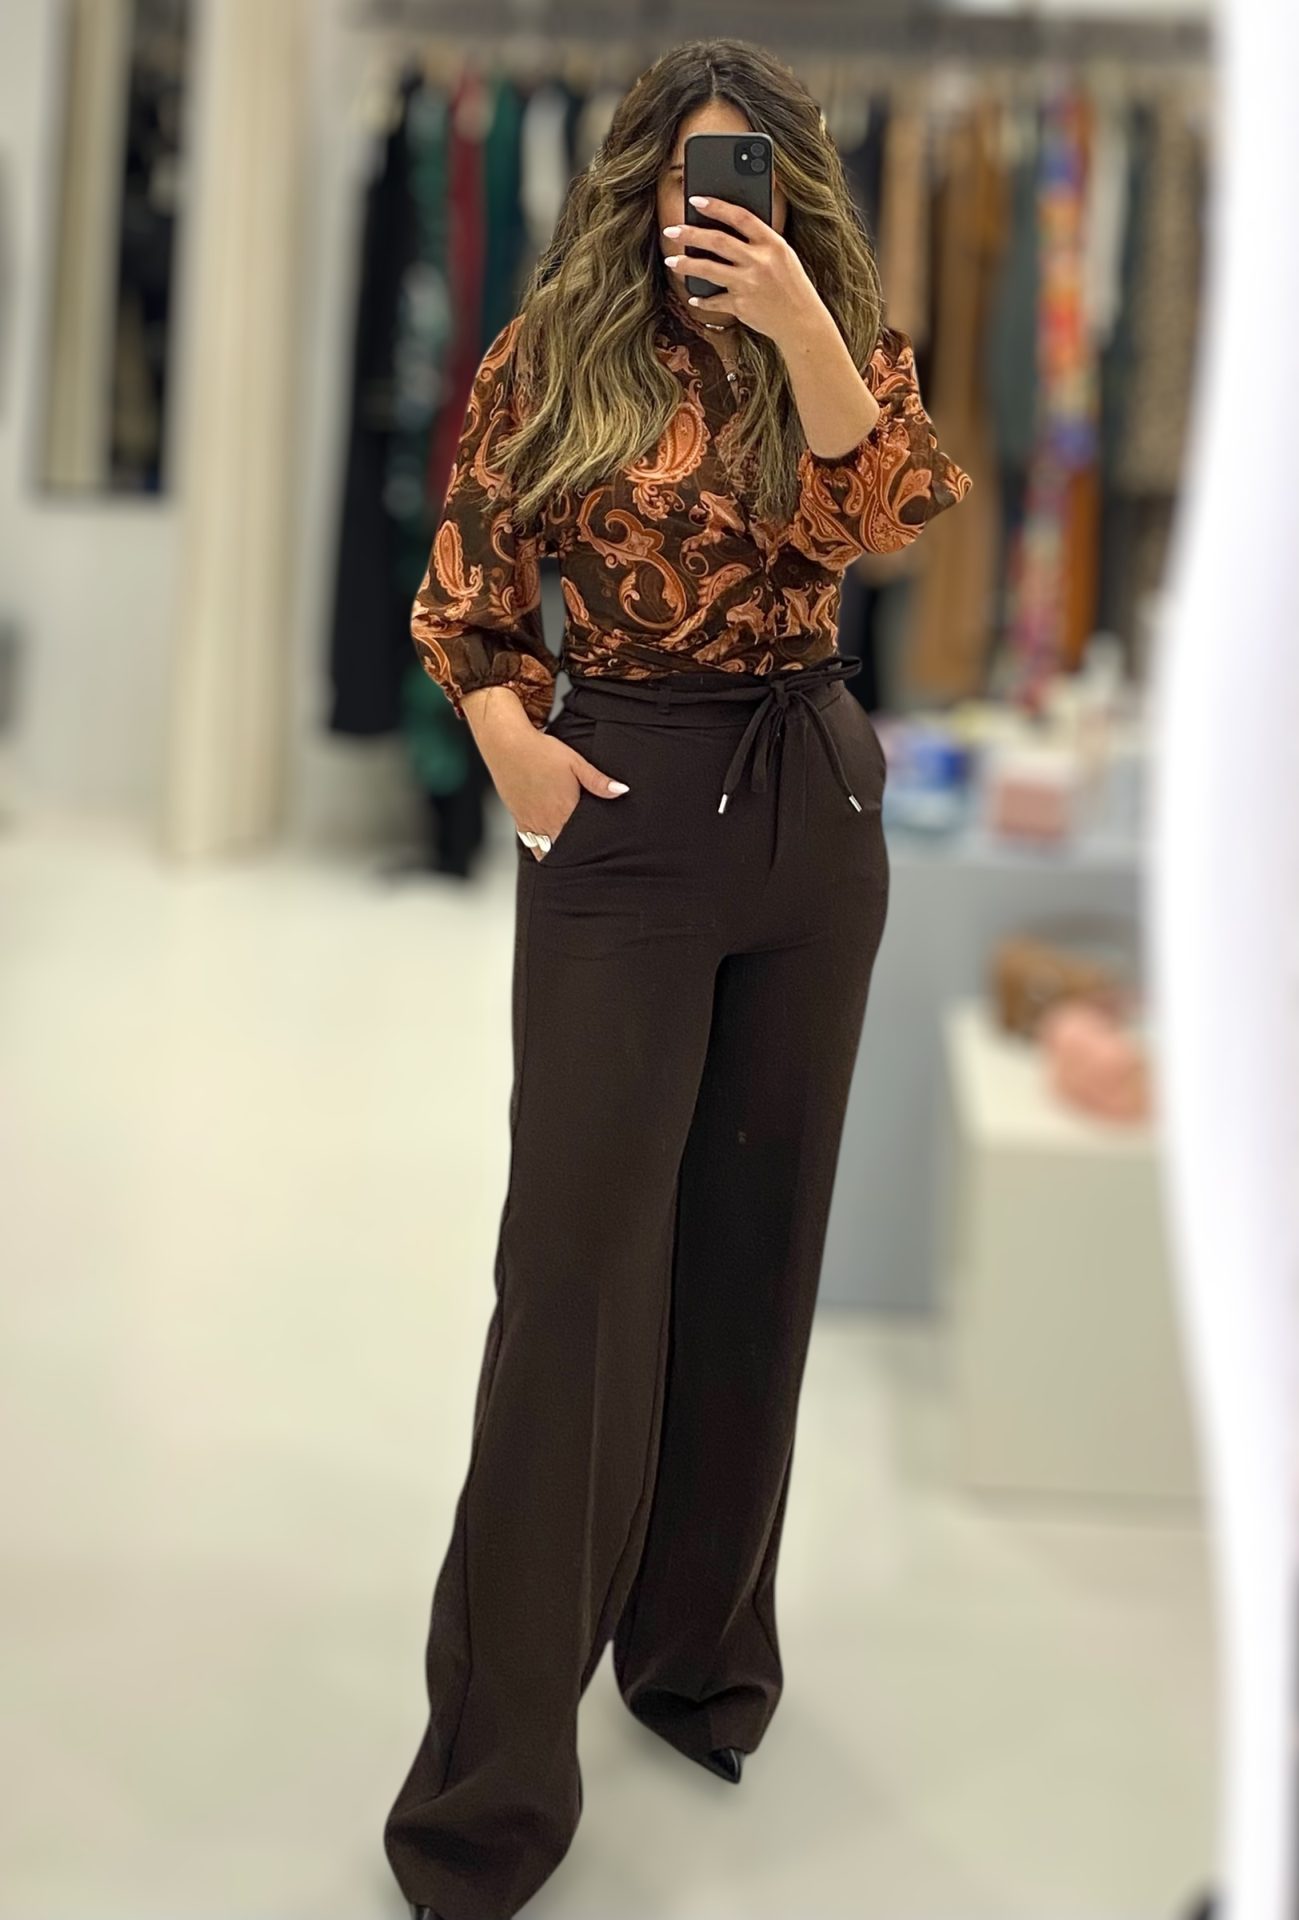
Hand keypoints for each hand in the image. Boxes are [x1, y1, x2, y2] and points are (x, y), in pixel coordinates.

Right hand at [489, 728, 629, 861]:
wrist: (507, 745)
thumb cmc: (542, 752)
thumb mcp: (576, 763)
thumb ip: (599, 781)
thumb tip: (622, 790)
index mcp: (564, 810)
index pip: (582, 839)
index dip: (593, 846)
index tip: (602, 848)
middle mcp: (547, 821)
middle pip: (566, 848)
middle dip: (577, 852)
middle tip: (589, 853)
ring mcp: (531, 823)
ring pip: (548, 850)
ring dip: (559, 852)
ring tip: (572, 853)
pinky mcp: (519, 820)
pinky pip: (531, 844)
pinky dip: (541, 849)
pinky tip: (550, 847)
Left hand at [662, 195, 819, 346]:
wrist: (802, 321)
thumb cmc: (791, 286)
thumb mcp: (783, 256)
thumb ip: (760, 242)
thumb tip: (727, 228)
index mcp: (772, 243)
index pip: (740, 216)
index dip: (716, 206)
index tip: (695, 200)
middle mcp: (760, 261)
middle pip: (717, 241)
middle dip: (690, 234)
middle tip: (671, 230)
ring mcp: (749, 284)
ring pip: (709, 269)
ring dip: (686, 265)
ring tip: (671, 261)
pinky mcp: (741, 306)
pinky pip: (714, 300)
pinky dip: (702, 300)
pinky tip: (693, 297)